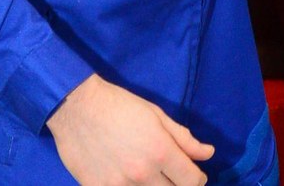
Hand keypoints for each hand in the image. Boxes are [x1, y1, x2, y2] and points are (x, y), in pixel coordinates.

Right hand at [49, 74, 215, 185]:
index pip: (192, 181)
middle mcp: (143, 173)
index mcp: (161, 152)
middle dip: (177, 185)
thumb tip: (207, 154)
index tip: (194, 175)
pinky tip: (127, 180)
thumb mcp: (156, 115)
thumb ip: (184, 138)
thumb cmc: (119, 106)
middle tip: (171, 176)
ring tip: (149, 177)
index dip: (198, 178)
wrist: (76, 107)